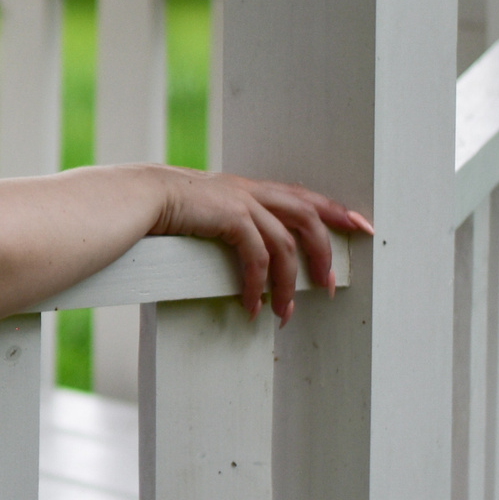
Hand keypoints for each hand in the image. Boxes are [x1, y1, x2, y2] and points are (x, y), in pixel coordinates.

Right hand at [147, 167, 371, 323]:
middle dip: (325, 251)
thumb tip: (240, 244)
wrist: (136, 196)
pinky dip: (257, 284)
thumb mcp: (203, 209)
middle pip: (307, 217)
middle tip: (330, 286)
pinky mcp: (231, 217)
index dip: (336, 210)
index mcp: (249, 187)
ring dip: (288, 283)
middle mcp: (251, 190)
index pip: (304, 196)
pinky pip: (256, 257)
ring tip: (285, 312)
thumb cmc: (162, 206)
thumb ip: (225, 219)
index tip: (362, 226)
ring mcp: (242, 201)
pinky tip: (251, 306)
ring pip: (285, 244)